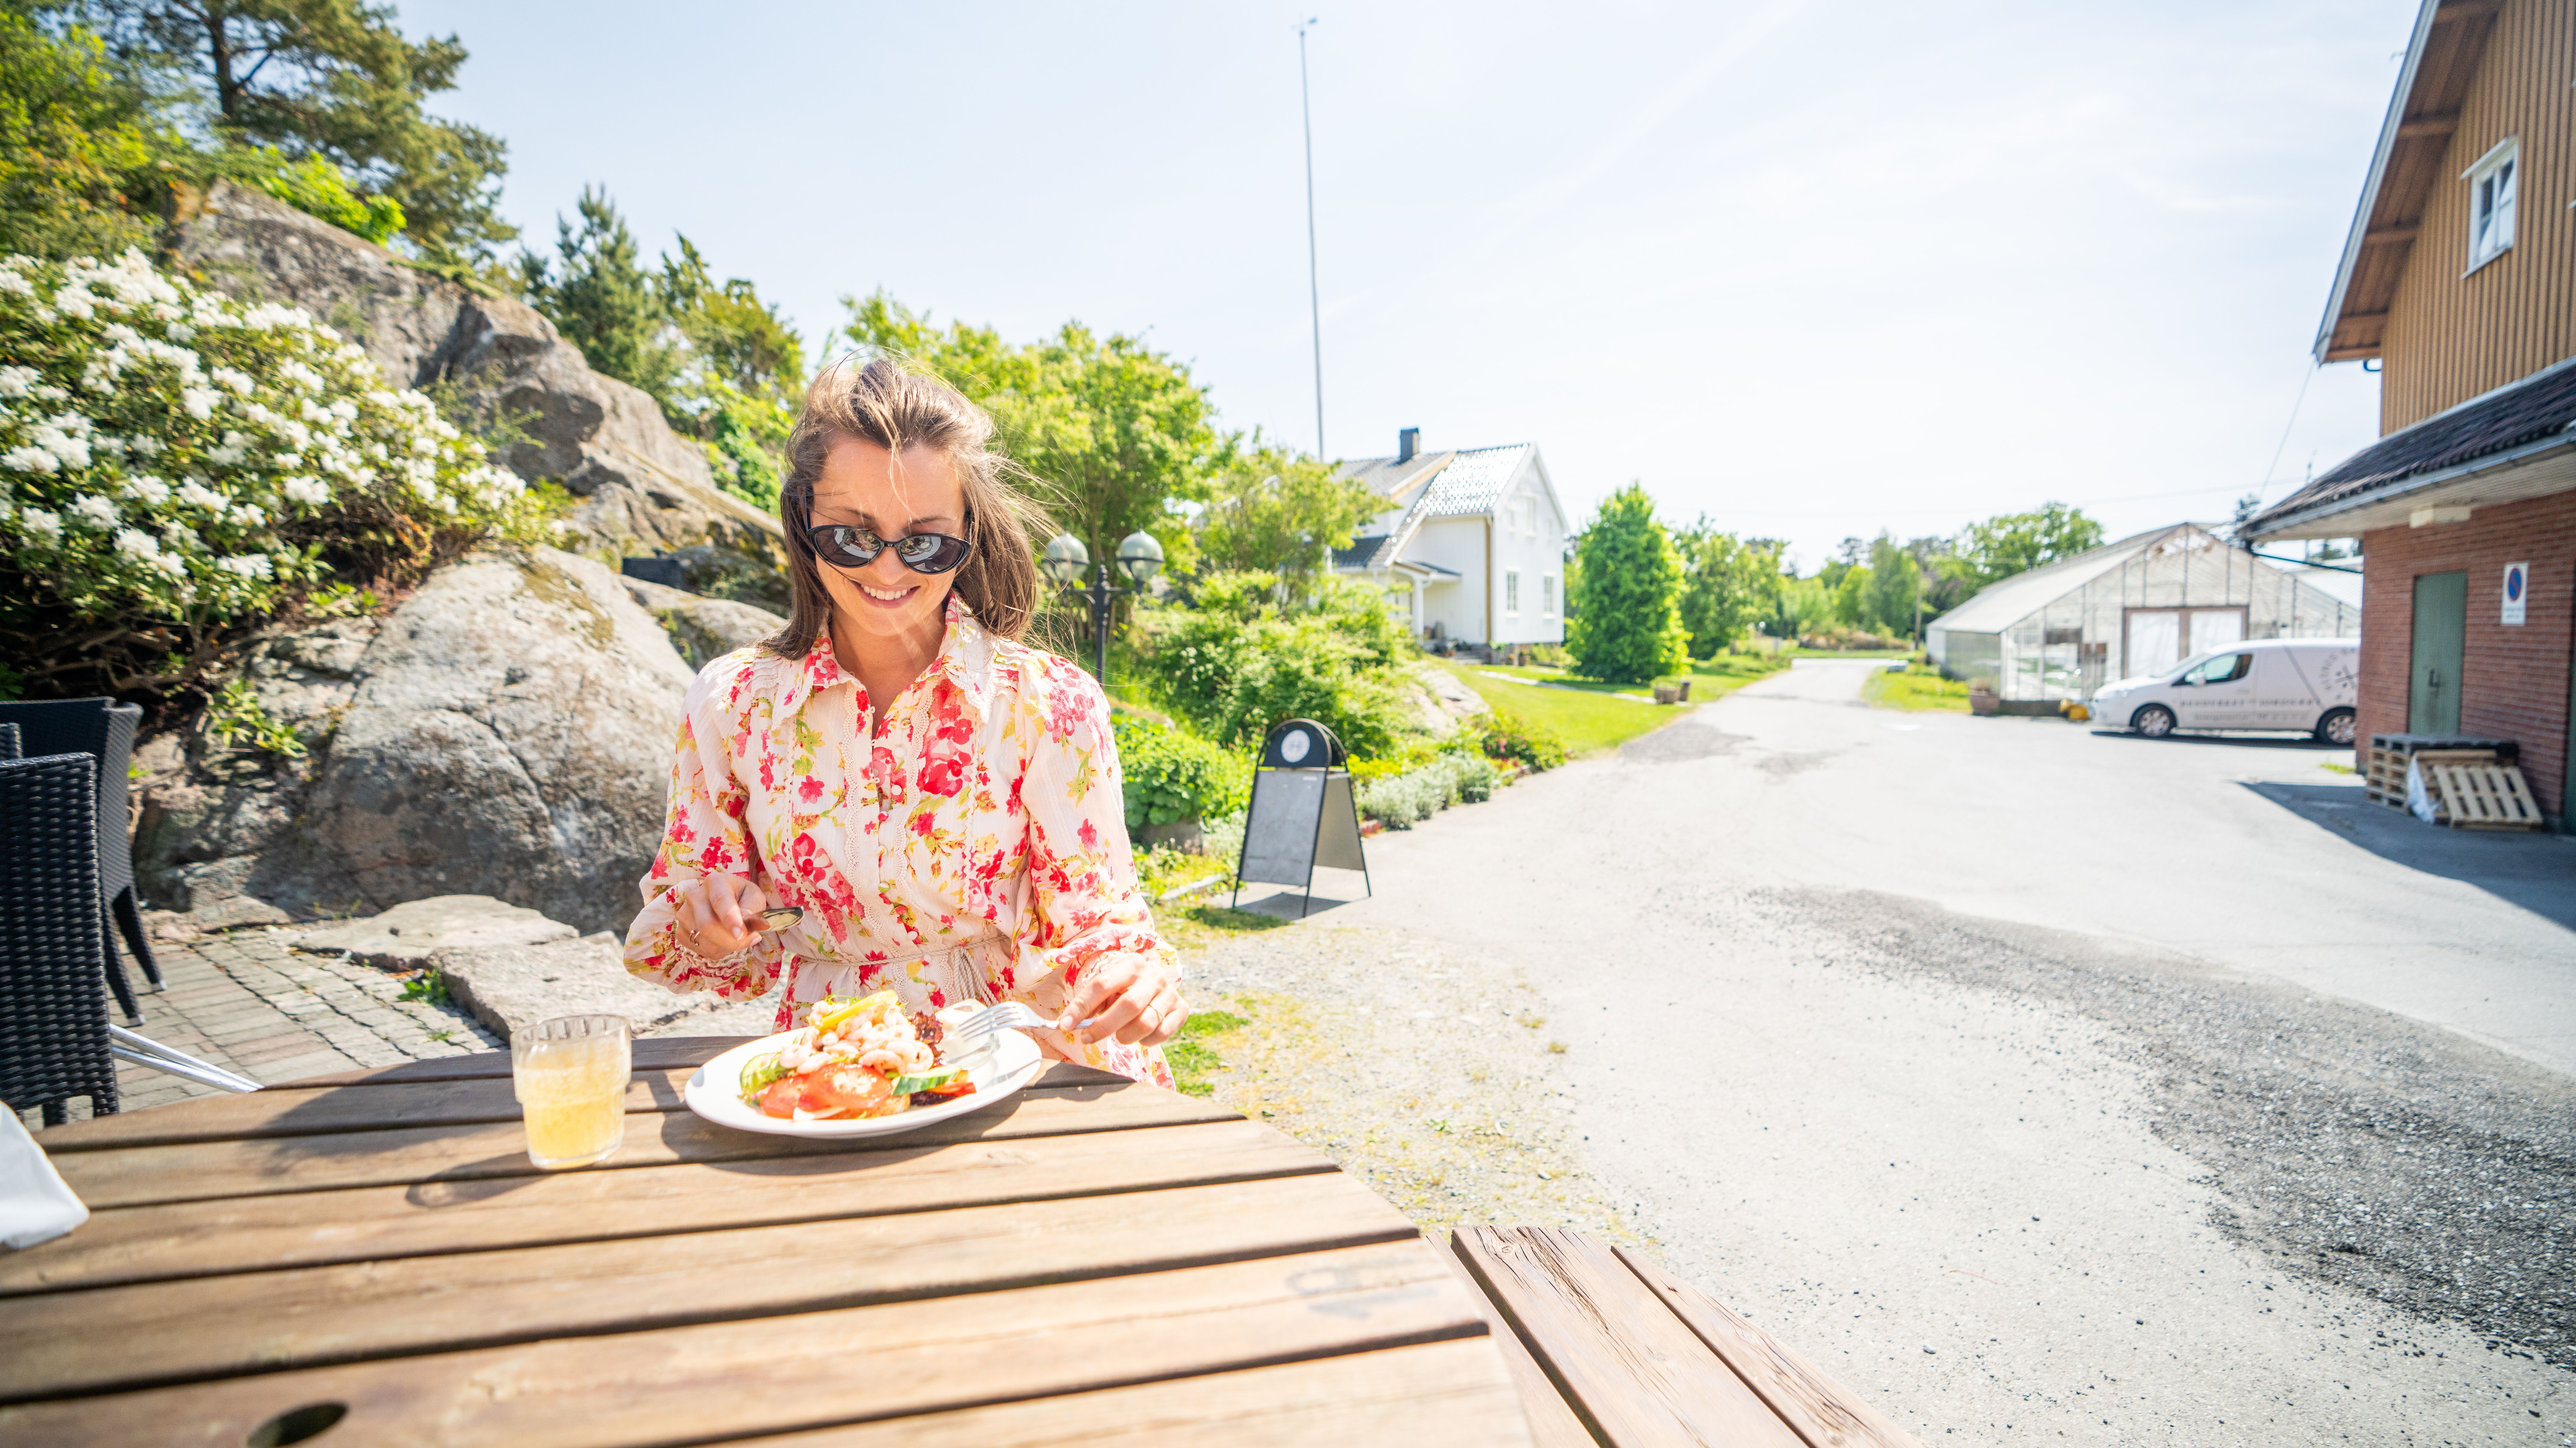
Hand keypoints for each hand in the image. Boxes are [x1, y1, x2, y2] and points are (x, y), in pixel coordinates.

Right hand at [673, 872, 765, 959]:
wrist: (727, 901)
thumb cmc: (743, 898)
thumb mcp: (755, 897)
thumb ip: (752, 908)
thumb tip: (743, 923)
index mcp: (715, 882)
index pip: (720, 901)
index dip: (730, 919)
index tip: (741, 934)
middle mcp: (695, 896)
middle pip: (708, 926)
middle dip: (732, 941)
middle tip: (751, 940)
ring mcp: (684, 914)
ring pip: (705, 941)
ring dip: (727, 947)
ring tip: (736, 937)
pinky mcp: (680, 931)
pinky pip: (699, 949)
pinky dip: (716, 951)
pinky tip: (723, 941)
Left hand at [1057, 952, 1184, 1047]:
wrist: (1155, 986)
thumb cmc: (1123, 990)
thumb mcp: (1106, 989)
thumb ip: (1089, 1003)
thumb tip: (1067, 1024)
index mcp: (1130, 964)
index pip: (1102, 985)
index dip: (1081, 1006)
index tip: (1065, 1025)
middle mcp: (1153, 975)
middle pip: (1129, 1005)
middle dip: (1104, 1026)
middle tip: (1088, 1038)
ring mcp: (1169, 992)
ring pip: (1146, 1023)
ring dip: (1125, 1036)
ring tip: (1119, 1035)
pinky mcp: (1182, 1009)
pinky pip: (1161, 1034)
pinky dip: (1146, 1040)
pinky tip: (1140, 1034)